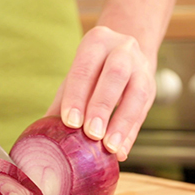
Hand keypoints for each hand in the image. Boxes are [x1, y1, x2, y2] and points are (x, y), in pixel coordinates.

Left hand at [46, 26, 155, 161]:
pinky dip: (130, 134)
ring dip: (122, 123)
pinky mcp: (151, 88)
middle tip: (92, 134)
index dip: (77, 96)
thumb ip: (62, 102)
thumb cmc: (92, 70)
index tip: (71, 122)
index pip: (85, 68)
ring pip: (137, 93)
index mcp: (97, 42)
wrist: (124, 53)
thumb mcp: (76, 77)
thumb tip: (42, 134)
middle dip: (102, 106)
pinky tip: (121, 152)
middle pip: (115, 75)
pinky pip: (143, 112)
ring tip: (110, 148)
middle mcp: (123, 50)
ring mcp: (141, 68)